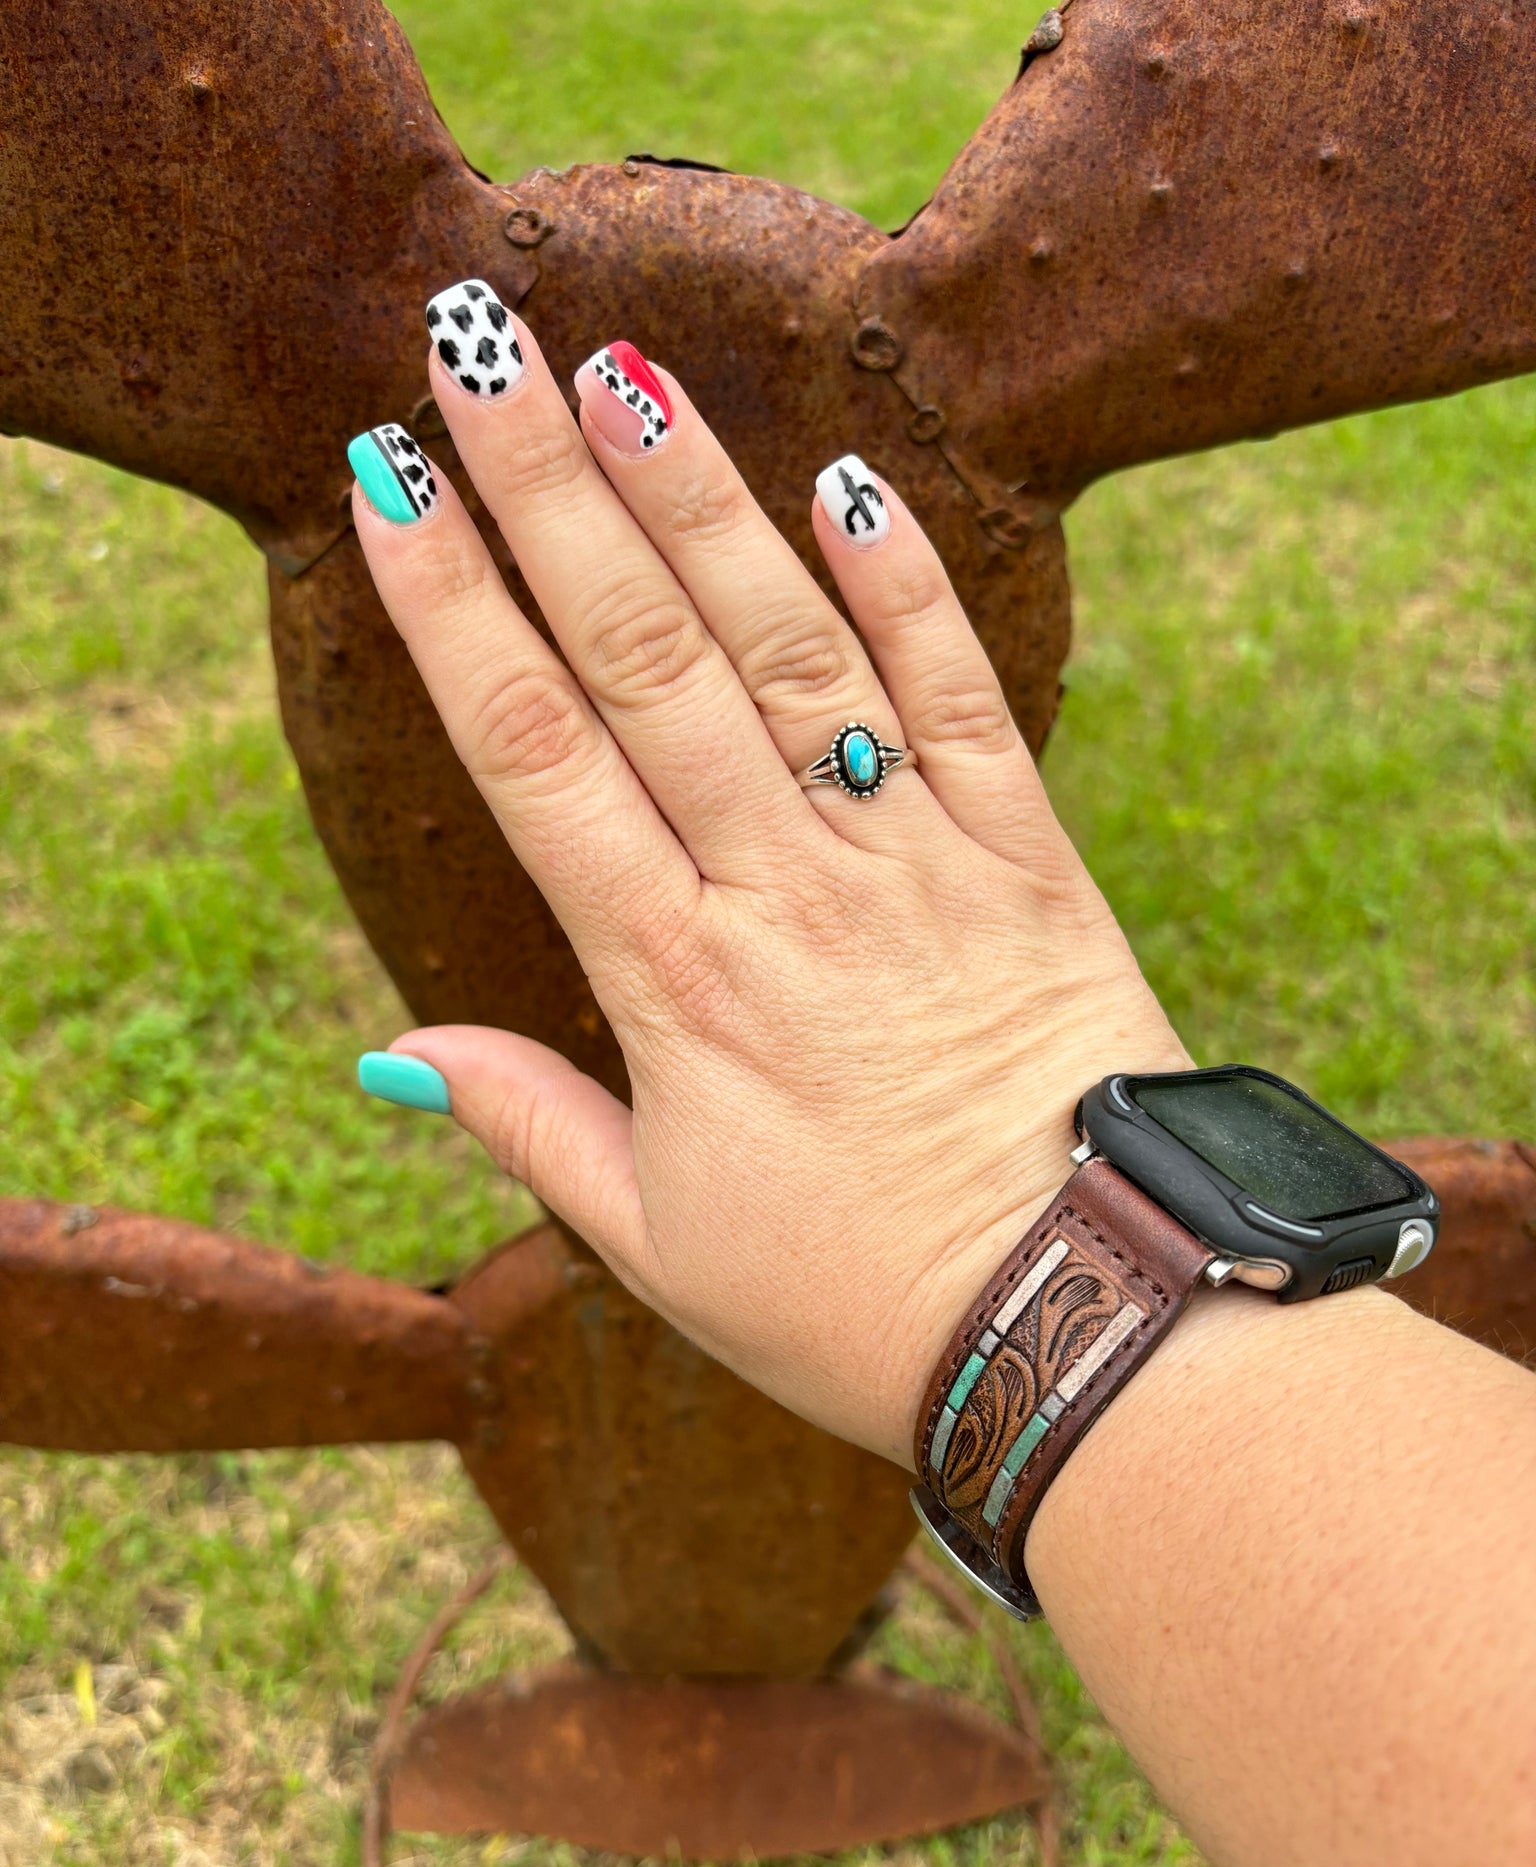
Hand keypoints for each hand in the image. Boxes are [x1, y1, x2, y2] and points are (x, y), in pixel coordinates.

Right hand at [349, 293, 1183, 1466]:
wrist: (1091, 1329)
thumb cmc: (862, 1303)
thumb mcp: (660, 1247)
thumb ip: (533, 1126)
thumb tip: (397, 1050)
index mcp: (675, 982)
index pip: (534, 754)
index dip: (453, 609)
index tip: (389, 482)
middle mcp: (784, 891)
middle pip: (643, 660)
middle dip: (549, 494)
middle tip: (479, 348)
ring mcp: (914, 863)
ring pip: (790, 651)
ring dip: (703, 506)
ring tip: (626, 376)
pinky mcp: (1028, 862)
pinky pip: (966, 701)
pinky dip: (911, 591)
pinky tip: (849, 483)